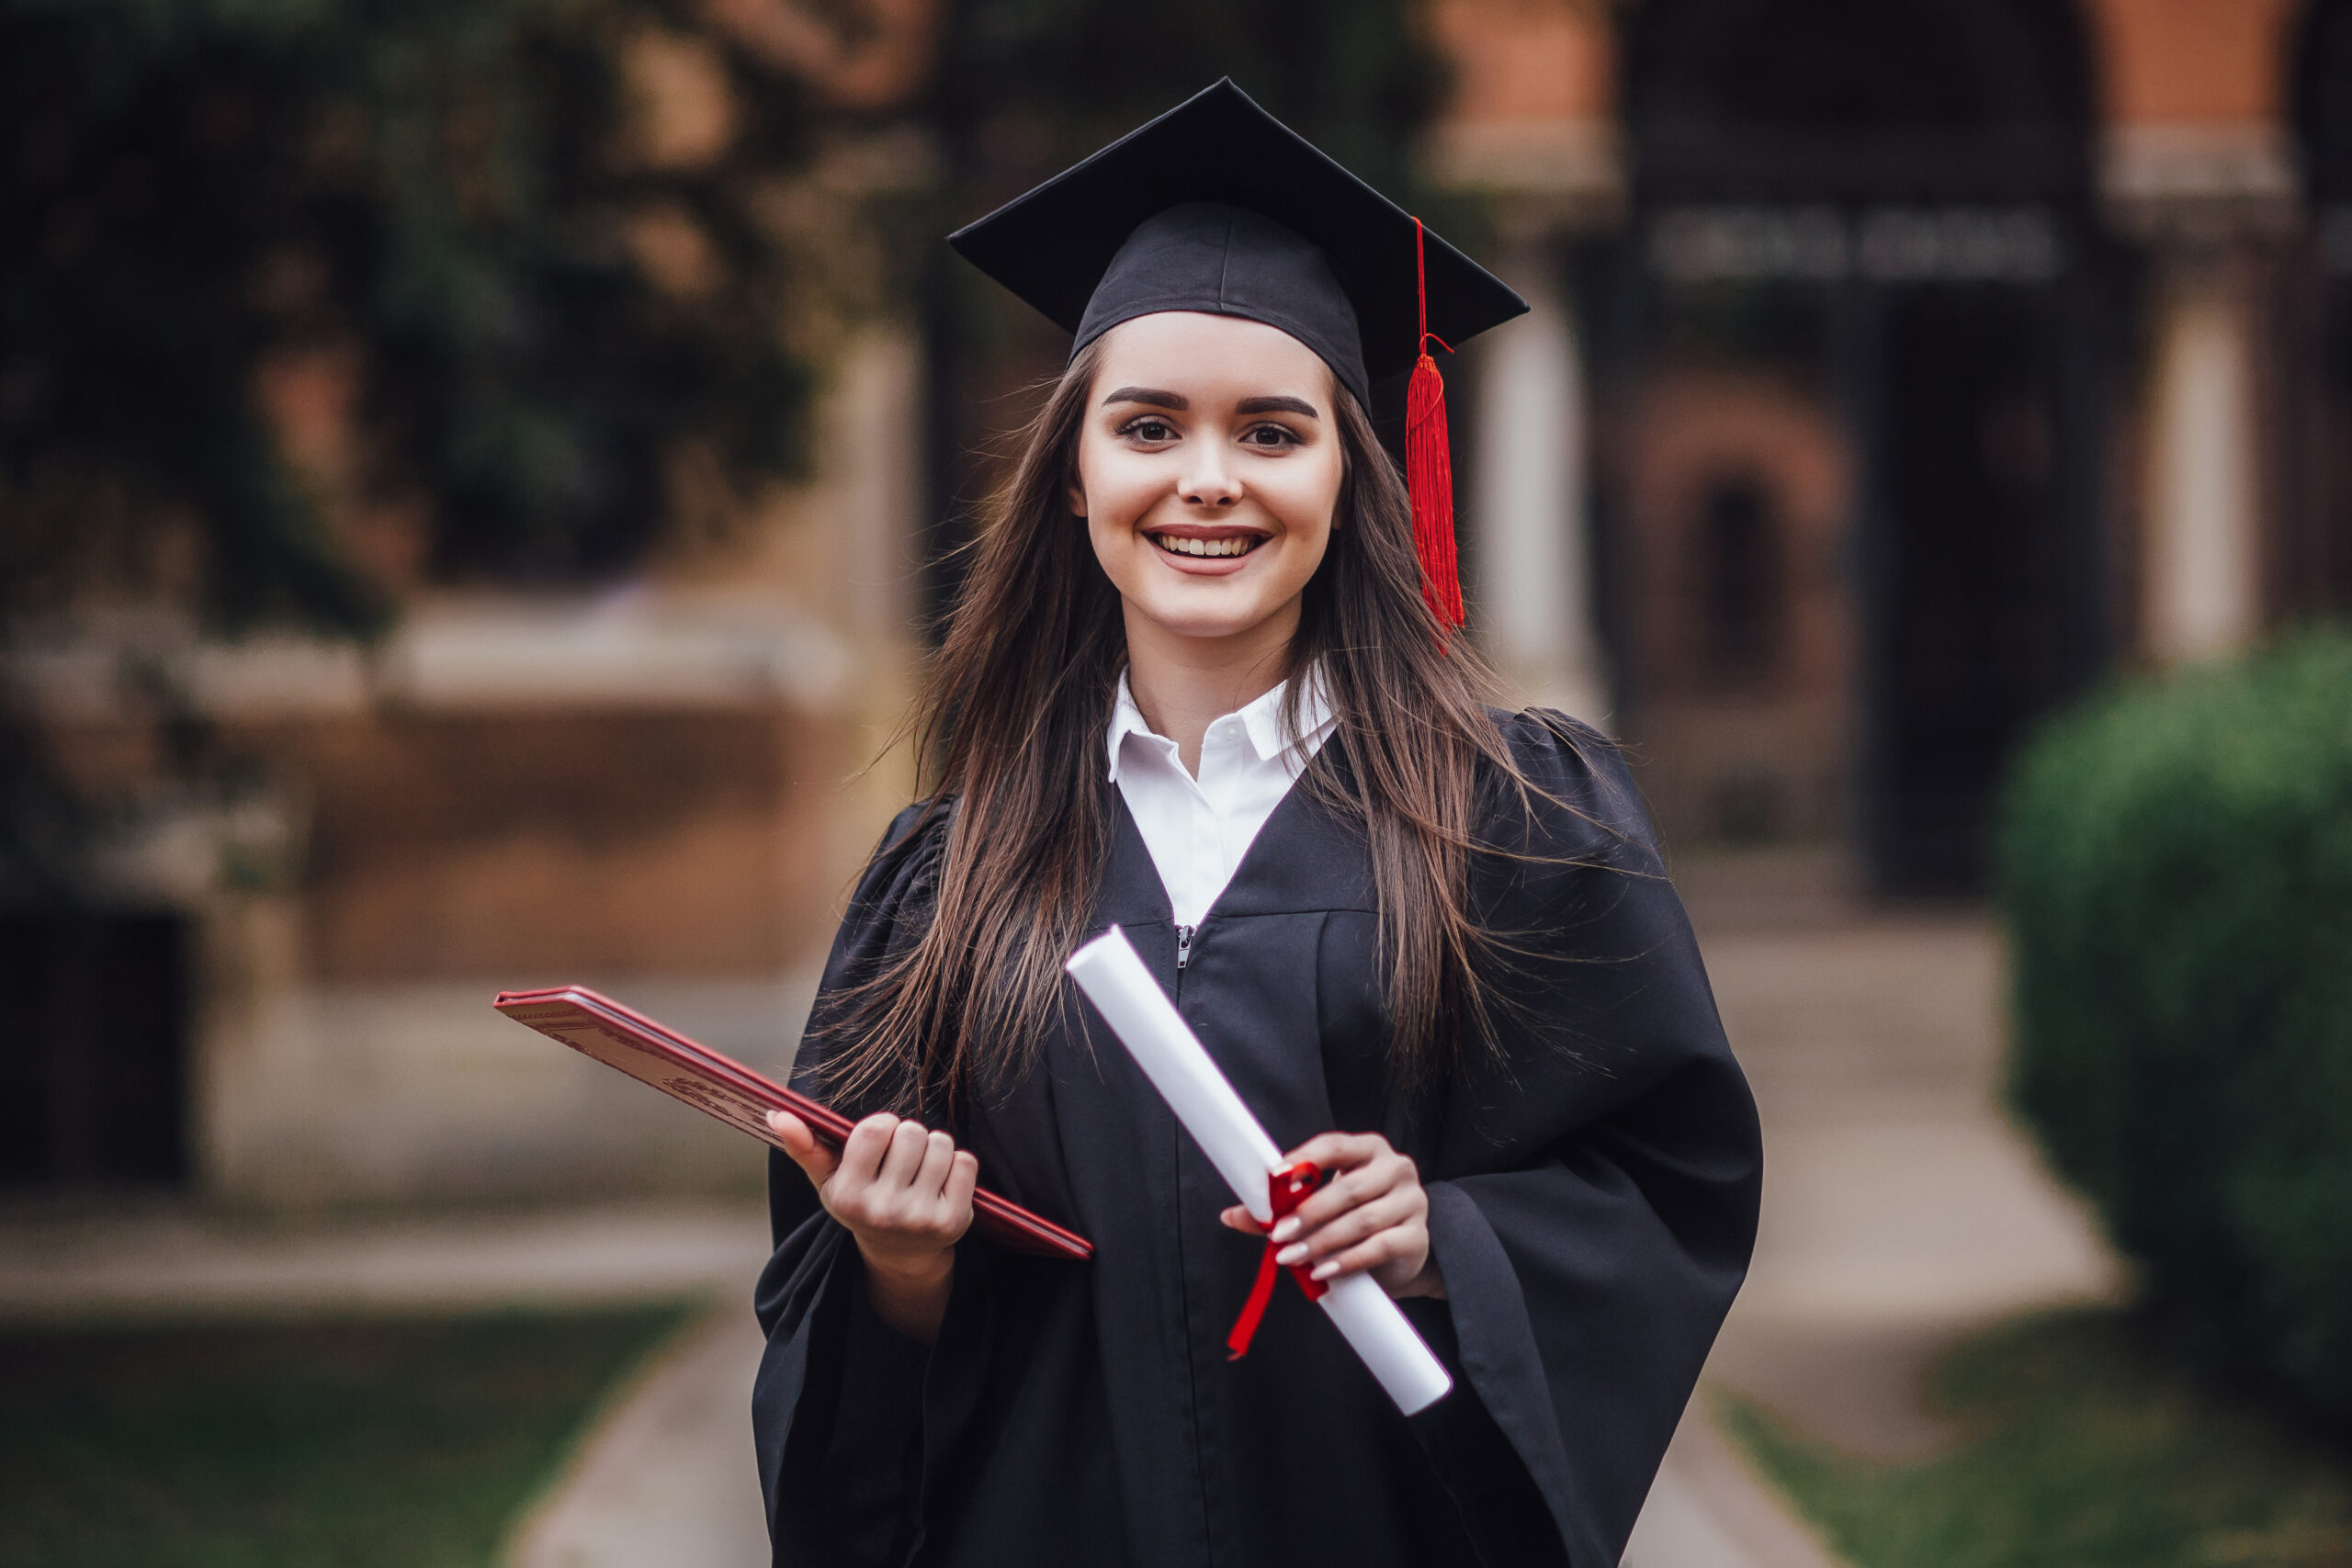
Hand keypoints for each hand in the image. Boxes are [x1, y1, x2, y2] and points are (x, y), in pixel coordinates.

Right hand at [769, 1108, 977, 1340]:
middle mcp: (882, 1210)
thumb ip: (803, 1145)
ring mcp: (918, 1218)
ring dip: (936, 1147)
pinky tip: (942, 1181)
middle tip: (903, 1157)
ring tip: (922, 1167)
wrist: (901, 1254)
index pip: (874, 1130)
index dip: (883, 1125)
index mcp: (847, 1196)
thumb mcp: (829, 1180)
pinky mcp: (952, 1221)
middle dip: (909, 1135)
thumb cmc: (862, 1202)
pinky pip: (966, 1162)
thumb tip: (776, 1114)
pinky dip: (958, 1164)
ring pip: (941, 1144)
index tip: (881, 1138)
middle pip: (911, 1132)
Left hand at [1219, 1131, 1444, 1299]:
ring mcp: (1412, 1201)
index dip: (1304, 1159)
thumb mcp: (1321, 1206)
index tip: (1274, 1178)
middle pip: (1348, 1188)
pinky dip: (1346, 1261)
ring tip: (1291, 1256)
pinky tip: (1323, 1271)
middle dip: (1308, 1213)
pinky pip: (1379, 1247)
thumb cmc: (1355, 1218)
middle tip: (1277, 1234)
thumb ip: (1282, 1207)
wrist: (1401, 1254)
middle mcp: (1395, 1168)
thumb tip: (1232, 1215)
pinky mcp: (1417, 1236)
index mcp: (1368, 1149)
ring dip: (1321, 1241)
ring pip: (1362, 1220)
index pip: (1334, 1146)